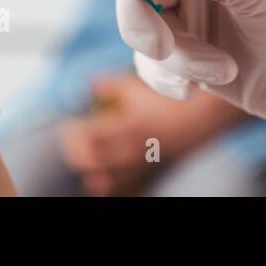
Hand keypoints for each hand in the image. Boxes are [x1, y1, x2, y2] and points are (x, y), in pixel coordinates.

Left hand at [58, 73, 212, 195]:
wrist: (197, 119)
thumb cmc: (165, 99)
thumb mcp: (137, 87)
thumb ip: (110, 85)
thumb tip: (89, 83)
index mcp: (127, 127)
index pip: (89, 137)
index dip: (72, 133)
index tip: (68, 124)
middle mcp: (130, 149)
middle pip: (91, 160)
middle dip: (75, 151)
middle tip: (70, 139)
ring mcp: (137, 162)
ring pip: (103, 176)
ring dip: (88, 167)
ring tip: (82, 156)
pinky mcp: (144, 168)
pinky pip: (117, 183)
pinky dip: (102, 181)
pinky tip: (94, 178)